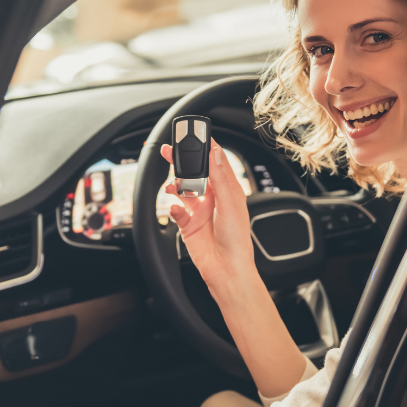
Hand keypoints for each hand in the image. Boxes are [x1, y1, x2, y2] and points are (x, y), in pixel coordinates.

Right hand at [160, 139, 255, 288]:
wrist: (227, 270)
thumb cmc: (237, 241)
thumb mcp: (231, 204)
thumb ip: (221, 178)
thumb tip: (216, 153)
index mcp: (228, 191)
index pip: (215, 163)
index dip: (205, 149)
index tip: (195, 135)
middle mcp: (213, 199)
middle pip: (194, 174)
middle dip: (182, 162)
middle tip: (169, 150)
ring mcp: (200, 211)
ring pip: (182, 190)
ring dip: (174, 185)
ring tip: (170, 185)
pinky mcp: (188, 225)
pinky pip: (175, 211)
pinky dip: (172, 209)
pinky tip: (175, 210)